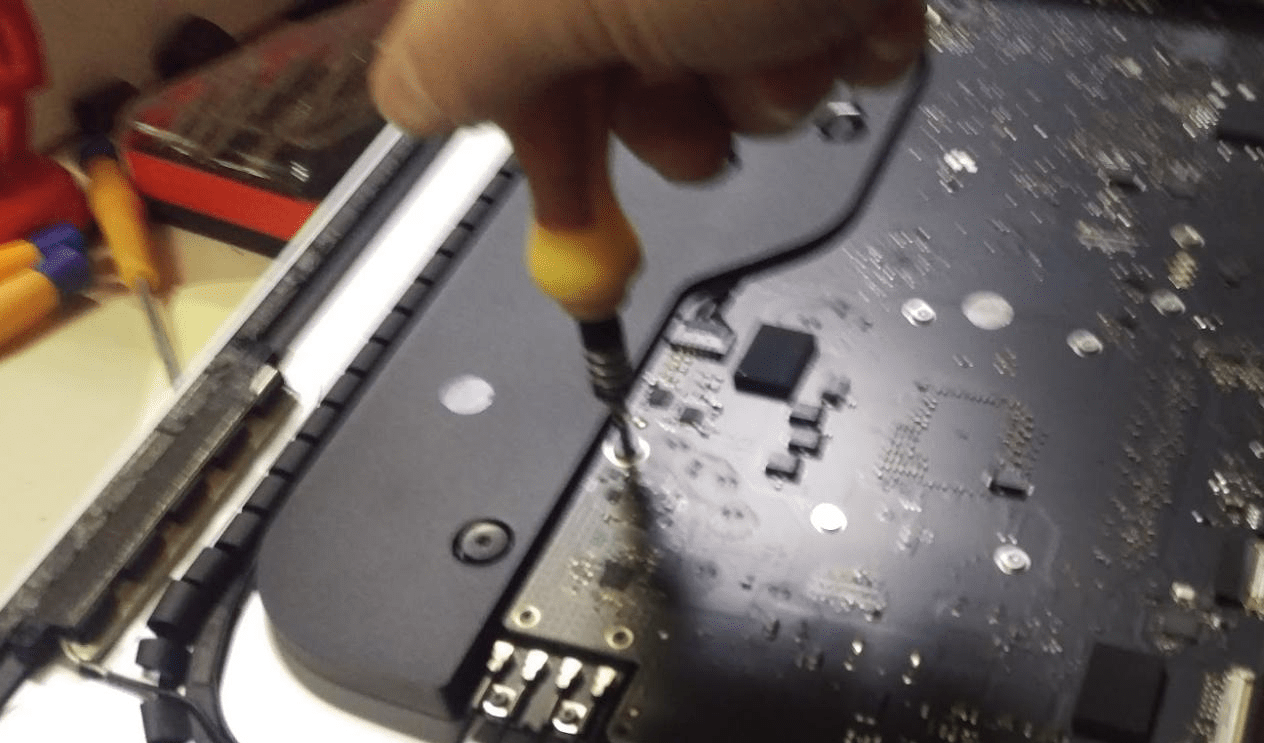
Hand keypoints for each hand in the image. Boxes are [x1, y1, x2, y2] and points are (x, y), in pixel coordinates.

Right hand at [369, 0, 927, 183]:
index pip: (497, 37)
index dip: (539, 122)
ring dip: (770, 81)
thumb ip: (466, 47)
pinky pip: (837, 42)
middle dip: (670, 110)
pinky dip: (850, 44)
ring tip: (789, 26)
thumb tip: (408, 96)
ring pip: (740, 67)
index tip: (569, 201)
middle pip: (624, 62)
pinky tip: (855, 4)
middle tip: (689, 111)